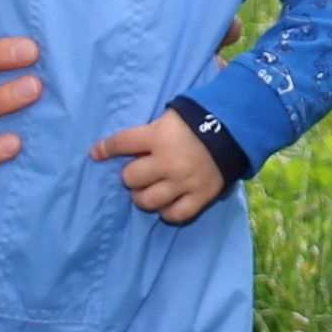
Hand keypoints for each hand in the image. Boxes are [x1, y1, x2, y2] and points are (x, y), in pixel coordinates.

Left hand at [96, 108, 226, 223]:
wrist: (236, 130)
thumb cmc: (198, 121)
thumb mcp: (171, 117)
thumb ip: (149, 131)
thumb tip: (123, 143)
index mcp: (158, 136)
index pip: (121, 143)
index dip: (104, 149)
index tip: (95, 154)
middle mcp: (167, 161)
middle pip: (131, 177)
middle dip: (131, 176)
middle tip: (139, 173)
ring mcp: (183, 181)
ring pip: (148, 200)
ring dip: (142, 196)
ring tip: (147, 192)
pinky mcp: (200, 196)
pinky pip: (175, 214)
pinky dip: (166, 212)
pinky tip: (166, 205)